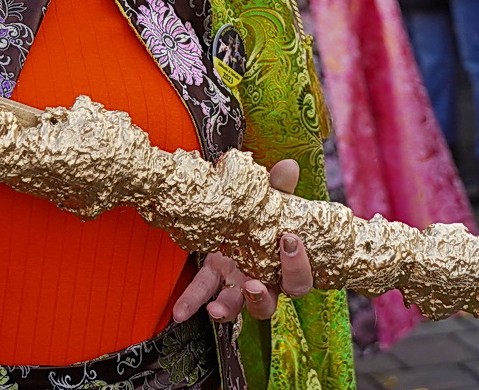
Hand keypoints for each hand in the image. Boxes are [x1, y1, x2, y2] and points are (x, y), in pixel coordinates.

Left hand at [171, 159, 311, 323]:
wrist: (243, 215)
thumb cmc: (266, 214)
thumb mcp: (274, 199)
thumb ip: (280, 186)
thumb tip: (288, 166)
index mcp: (283, 267)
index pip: (299, 279)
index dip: (297, 266)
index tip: (288, 240)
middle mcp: (263, 281)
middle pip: (271, 303)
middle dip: (263, 297)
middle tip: (252, 286)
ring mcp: (236, 284)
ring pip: (237, 306)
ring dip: (227, 309)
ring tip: (215, 309)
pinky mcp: (214, 278)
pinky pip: (204, 293)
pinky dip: (191, 302)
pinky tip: (179, 312)